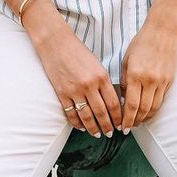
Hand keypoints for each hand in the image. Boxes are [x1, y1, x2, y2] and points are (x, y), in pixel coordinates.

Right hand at [25, 8, 122, 138]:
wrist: (55, 43)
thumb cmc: (77, 51)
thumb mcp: (97, 64)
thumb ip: (104, 82)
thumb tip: (112, 101)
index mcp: (101, 77)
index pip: (114, 103)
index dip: (119, 117)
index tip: (121, 124)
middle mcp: (89, 86)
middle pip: (102, 113)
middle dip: (108, 126)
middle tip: (111, 133)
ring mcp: (74, 91)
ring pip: (87, 117)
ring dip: (93, 128)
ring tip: (98, 134)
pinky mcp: (62, 94)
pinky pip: (71, 113)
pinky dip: (77, 123)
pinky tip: (81, 127)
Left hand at [119, 18, 176, 129]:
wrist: (164, 31)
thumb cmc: (141, 43)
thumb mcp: (126, 60)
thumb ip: (124, 81)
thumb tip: (123, 100)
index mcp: (136, 75)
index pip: (131, 105)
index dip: (126, 119)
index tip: (122, 127)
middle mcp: (150, 80)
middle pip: (143, 110)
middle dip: (135, 122)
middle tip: (129, 128)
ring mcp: (162, 81)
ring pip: (154, 108)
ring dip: (145, 118)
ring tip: (138, 123)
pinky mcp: (170, 80)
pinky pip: (162, 100)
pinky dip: (154, 109)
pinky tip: (148, 112)